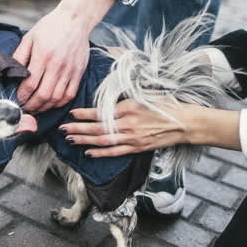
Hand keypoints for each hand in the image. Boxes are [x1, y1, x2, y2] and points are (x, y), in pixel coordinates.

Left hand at [14, 0, 116, 112]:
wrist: (75, 20)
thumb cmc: (50, 26)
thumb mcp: (30, 37)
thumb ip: (19, 56)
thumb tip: (12, 74)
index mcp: (43, 56)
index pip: (30, 84)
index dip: (22, 96)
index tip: (17, 99)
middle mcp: (57, 65)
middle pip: (43, 95)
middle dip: (32, 105)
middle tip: (25, 108)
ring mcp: (70, 70)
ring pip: (57, 98)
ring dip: (45, 107)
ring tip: (36, 108)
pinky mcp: (79, 72)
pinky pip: (70, 94)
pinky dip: (60, 103)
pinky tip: (51, 103)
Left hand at [62, 99, 191, 156]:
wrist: (185, 122)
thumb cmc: (166, 104)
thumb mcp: (145, 93)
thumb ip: (125, 95)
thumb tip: (109, 94)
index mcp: (128, 107)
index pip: (100, 111)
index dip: (83, 114)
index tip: (71, 113)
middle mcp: (128, 123)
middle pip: (96, 128)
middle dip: (77, 129)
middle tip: (62, 129)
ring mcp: (132, 137)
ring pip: (102, 141)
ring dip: (84, 141)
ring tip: (70, 140)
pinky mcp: (137, 147)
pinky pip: (115, 152)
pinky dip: (100, 153)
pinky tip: (88, 153)